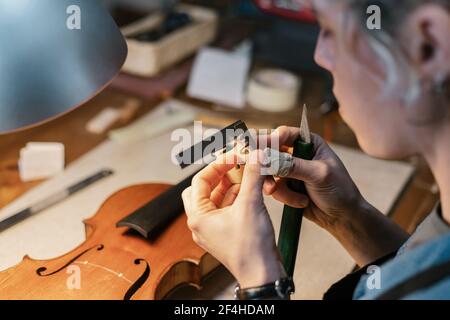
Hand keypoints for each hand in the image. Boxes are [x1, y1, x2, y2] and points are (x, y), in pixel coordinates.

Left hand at [182, 151, 284, 287]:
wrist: (262, 273)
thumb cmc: (250, 247)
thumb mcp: (251, 204)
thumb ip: (252, 176)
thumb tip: (256, 156)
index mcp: (198, 216)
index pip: (200, 180)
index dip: (217, 165)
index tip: (233, 156)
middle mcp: (201, 224)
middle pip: (202, 189)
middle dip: (218, 175)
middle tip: (234, 166)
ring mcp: (212, 230)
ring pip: (214, 199)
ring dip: (228, 186)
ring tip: (244, 176)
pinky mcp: (224, 233)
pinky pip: (224, 210)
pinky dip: (234, 198)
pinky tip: (247, 192)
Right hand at [262, 126, 365, 230]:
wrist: (342, 217)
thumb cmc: (339, 190)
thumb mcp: (318, 174)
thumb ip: (293, 165)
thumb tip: (269, 159)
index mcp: (309, 142)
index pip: (283, 134)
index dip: (269, 140)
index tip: (258, 149)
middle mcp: (297, 153)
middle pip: (270, 152)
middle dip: (267, 166)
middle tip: (261, 174)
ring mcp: (290, 170)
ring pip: (268, 172)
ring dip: (277, 185)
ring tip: (289, 195)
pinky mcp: (285, 185)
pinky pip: (273, 186)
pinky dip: (282, 195)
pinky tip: (299, 202)